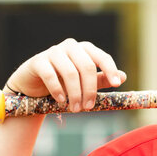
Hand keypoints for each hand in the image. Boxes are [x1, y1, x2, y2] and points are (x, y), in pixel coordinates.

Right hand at [5, 38, 125, 111]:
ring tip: (74, 109)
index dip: (110, 70)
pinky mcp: (38, 61)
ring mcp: (53, 52)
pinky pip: (50, 75)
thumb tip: (124, 77)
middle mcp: (70, 47)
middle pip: (87, 67)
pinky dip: (58, 90)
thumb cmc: (62, 82)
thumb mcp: (83, 83)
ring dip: (74, 94)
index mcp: (84, 49)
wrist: (32, 85)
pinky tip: (61, 101)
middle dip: (89, 89)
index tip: (118, 84)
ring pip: (70, 72)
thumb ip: (101, 79)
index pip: (102, 57)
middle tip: (88, 107)